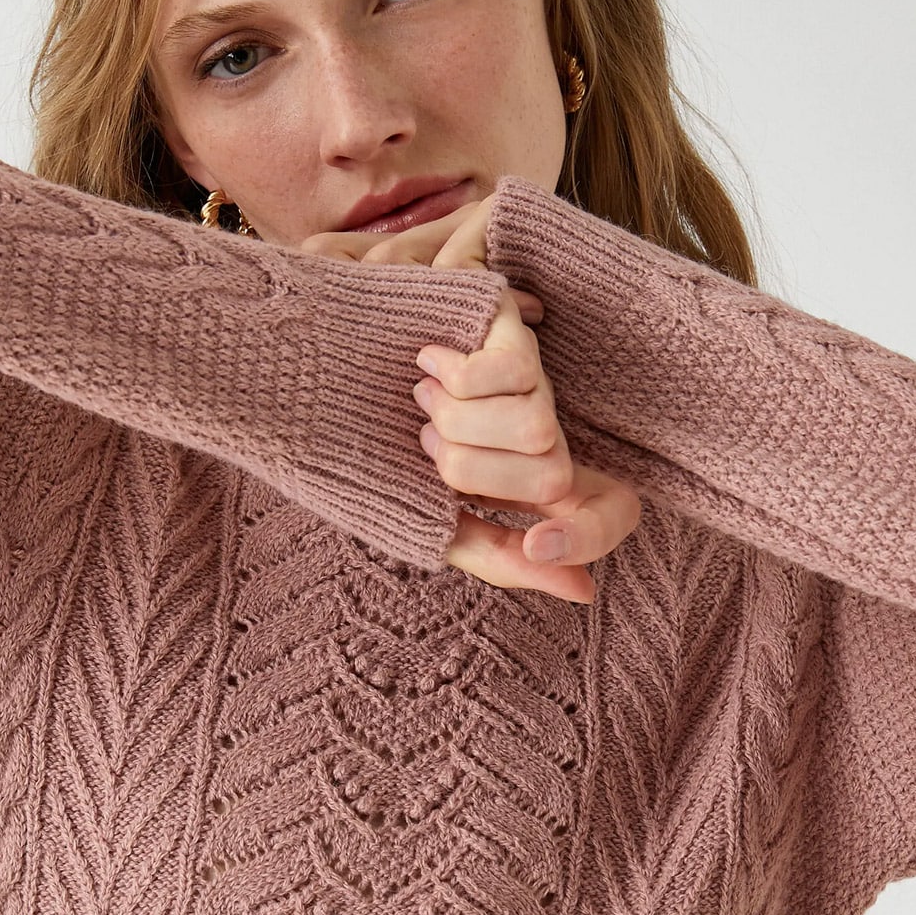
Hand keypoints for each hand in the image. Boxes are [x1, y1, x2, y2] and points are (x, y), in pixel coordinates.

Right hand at [299, 196, 641, 600]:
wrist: (303, 382)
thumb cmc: (364, 456)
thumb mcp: (431, 522)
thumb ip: (503, 557)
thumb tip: (586, 592)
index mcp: (527, 478)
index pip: (612, 513)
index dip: (588, 535)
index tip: (535, 541)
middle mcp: (541, 424)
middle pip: (555, 477)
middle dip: (475, 473)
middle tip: (424, 443)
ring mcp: (528, 371)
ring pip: (539, 427)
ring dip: (459, 424)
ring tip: (421, 399)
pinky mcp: (507, 322)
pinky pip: (513, 372)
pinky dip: (457, 379)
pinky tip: (426, 359)